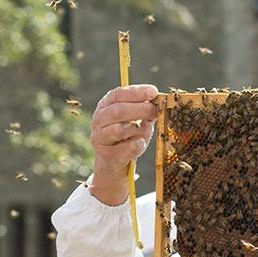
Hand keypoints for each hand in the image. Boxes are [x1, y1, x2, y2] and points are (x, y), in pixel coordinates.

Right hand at [88, 84, 159, 205]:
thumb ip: (146, 110)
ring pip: (119, 129)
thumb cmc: (129, 137)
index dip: (136, 92)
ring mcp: (99, 137)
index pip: (118, 94)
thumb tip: (158, 101)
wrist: (116, 164)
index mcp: (105, 105)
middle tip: (155, 111)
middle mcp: (98, 119)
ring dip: (137, 129)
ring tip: (144, 130)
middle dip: (140, 109)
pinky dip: (137, 145)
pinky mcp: (105, 155)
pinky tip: (140, 144)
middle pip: (118, 110)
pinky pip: (126, 148)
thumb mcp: (139, 120)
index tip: (153, 92)